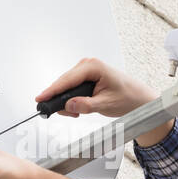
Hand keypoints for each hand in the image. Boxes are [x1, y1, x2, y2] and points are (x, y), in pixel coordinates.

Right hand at [34, 57, 156, 118]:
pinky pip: (70, 86)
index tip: (40, 99)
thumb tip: (69, 105)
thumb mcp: (106, 104)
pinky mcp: (84, 75)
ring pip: (65, 85)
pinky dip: (70, 98)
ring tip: (75, 113)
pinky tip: (76, 108)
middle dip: (59, 99)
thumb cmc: (127, 97)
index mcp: (93, 67)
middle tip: (62, 114)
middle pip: (63, 82)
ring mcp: (85, 69)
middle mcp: (88, 64)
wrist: (137, 98)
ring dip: (66, 101)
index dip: (52, 91)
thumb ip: (86, 105)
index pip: (67, 80)